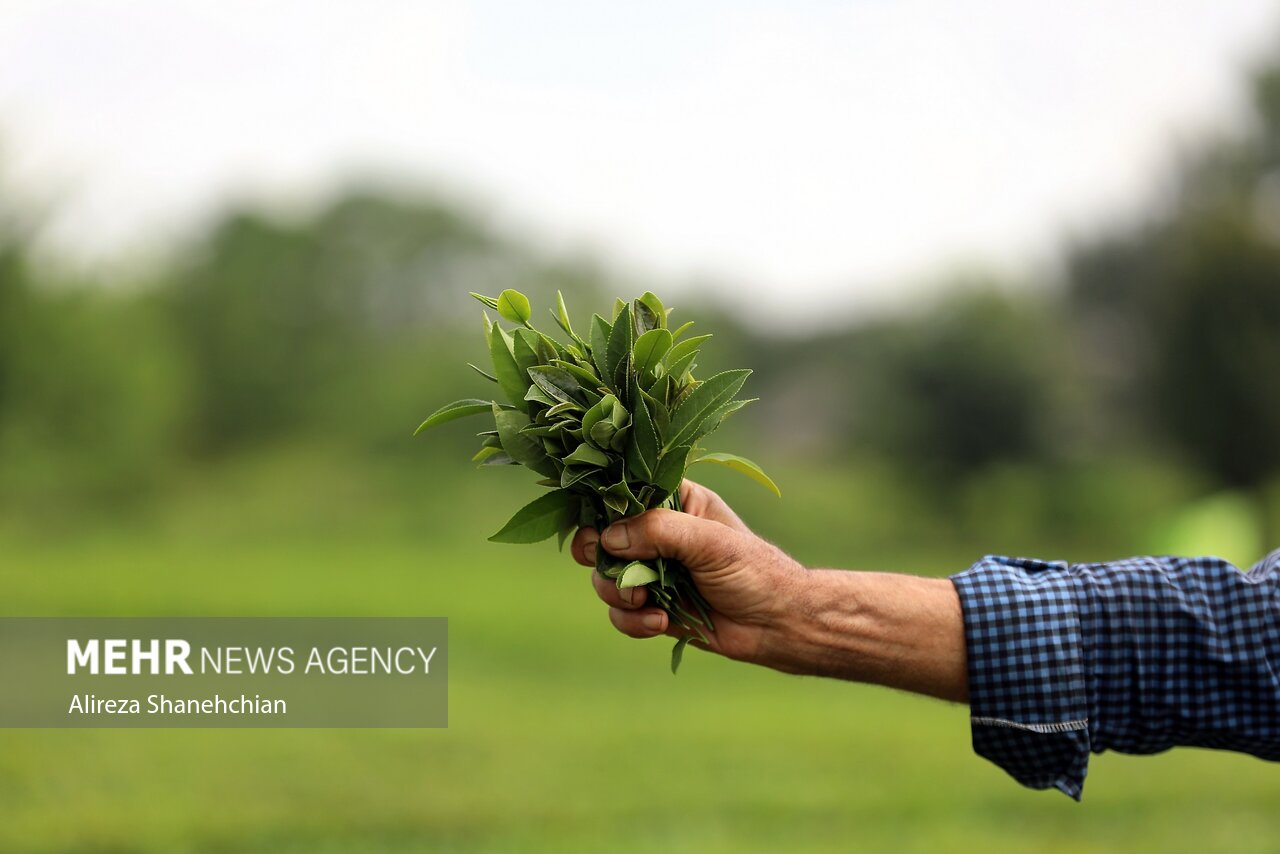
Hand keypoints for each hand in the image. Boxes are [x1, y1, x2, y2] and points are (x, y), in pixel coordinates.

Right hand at [570, 480, 807, 665]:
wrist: (778, 625)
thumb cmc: (755, 571)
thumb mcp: (709, 542)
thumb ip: (658, 531)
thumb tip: (607, 539)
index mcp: (675, 502)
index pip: (624, 495)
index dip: (603, 512)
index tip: (598, 532)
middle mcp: (659, 534)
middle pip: (604, 539)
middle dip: (603, 560)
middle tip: (616, 571)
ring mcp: (655, 572)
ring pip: (607, 579)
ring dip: (618, 594)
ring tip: (645, 602)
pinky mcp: (654, 607)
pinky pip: (622, 614)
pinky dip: (633, 621)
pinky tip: (661, 623)